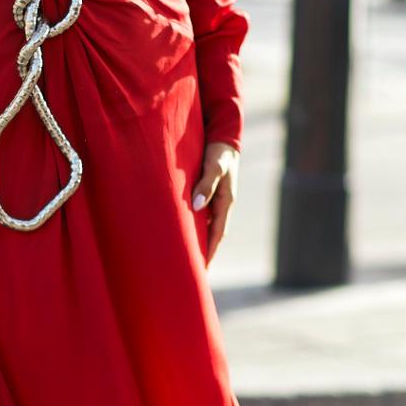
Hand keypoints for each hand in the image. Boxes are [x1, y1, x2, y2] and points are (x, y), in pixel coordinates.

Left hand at [191, 142, 238, 267]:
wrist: (222, 135)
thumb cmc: (219, 151)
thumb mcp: (214, 166)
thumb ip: (206, 184)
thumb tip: (196, 206)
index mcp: (226, 202)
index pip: (217, 234)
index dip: (209, 252)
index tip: (202, 270)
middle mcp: (220, 204)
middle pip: (211, 233)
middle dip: (202, 251)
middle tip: (190, 270)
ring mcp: (213, 198)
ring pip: (204, 224)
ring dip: (196, 238)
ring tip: (182, 255)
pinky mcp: (205, 191)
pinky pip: (198, 213)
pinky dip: (191, 224)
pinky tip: (179, 229)